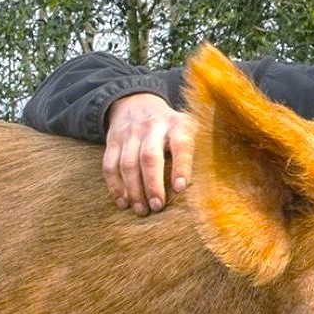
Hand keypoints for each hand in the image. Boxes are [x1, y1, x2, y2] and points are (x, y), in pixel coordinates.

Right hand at [103, 93, 194, 214]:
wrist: (137, 102)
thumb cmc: (171, 126)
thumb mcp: (187, 128)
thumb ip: (194, 150)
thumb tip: (204, 187)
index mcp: (177, 125)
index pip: (180, 145)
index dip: (181, 167)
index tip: (180, 188)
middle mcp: (152, 127)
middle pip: (150, 157)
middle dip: (153, 185)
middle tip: (157, 206)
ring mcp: (130, 133)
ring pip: (128, 164)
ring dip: (134, 190)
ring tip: (142, 210)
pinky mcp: (113, 141)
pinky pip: (110, 165)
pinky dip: (115, 186)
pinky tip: (123, 202)